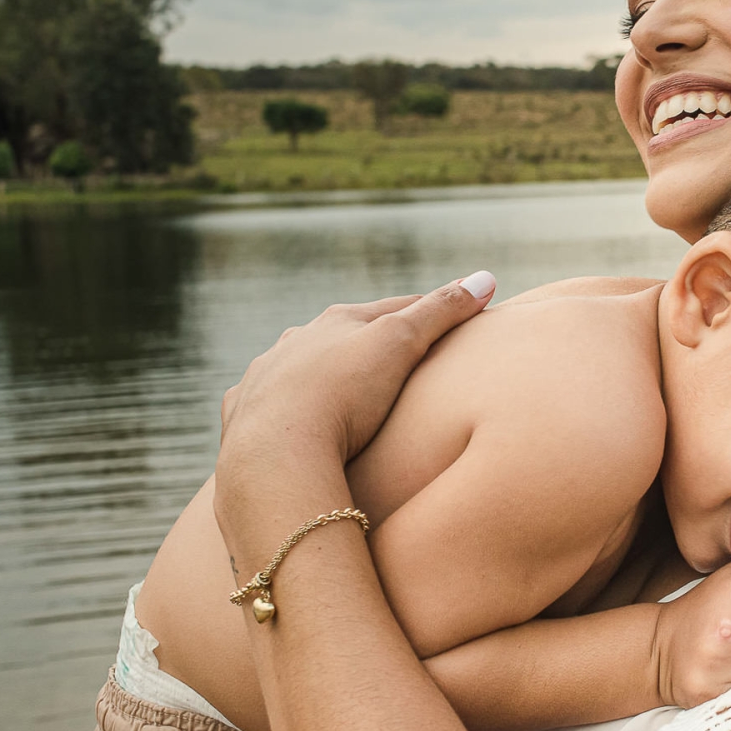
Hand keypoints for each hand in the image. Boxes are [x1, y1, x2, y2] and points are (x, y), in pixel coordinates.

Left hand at [219, 274, 495, 467]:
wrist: (274, 454)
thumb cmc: (344, 394)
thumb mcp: (401, 344)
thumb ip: (441, 312)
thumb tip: (486, 277)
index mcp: (335, 322)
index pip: (392, 309)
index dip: (425, 312)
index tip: (450, 316)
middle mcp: (294, 343)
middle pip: (340, 337)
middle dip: (366, 342)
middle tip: (396, 356)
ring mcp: (264, 379)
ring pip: (297, 369)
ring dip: (318, 375)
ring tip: (341, 396)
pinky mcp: (243, 419)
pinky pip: (264, 408)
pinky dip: (282, 412)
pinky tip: (289, 426)